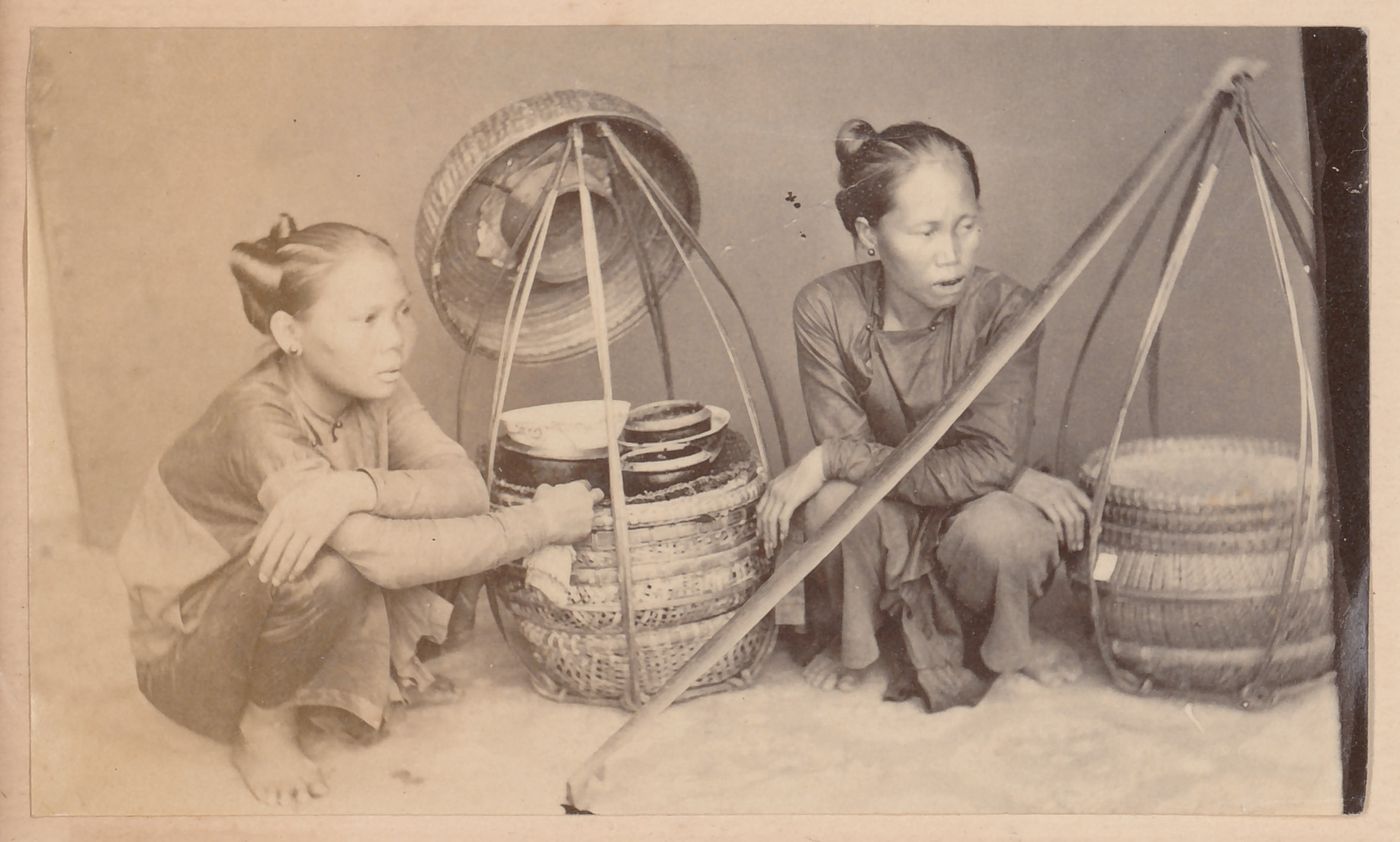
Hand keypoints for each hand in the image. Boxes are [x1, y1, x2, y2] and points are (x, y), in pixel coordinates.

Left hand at [249, 471, 375, 585]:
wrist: (339, 489)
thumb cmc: (313, 492)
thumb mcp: (290, 497)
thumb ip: (278, 513)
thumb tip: (264, 532)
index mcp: (281, 510)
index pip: (264, 535)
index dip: (257, 551)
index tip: (251, 563)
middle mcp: (291, 521)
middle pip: (275, 549)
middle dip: (267, 566)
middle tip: (262, 578)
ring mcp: (306, 529)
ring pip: (289, 555)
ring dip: (281, 571)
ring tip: (276, 582)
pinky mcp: (320, 535)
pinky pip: (306, 555)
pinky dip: (298, 568)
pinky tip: (293, 576)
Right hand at [531, 480, 603, 544]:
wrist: (542, 523)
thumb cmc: (542, 505)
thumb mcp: (545, 490)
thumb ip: (554, 490)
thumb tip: (551, 492)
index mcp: (578, 488)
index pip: (586, 485)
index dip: (580, 489)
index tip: (575, 494)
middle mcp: (587, 501)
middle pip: (598, 495)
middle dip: (594, 498)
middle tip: (584, 504)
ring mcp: (589, 516)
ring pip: (592, 515)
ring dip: (584, 517)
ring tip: (571, 522)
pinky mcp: (587, 530)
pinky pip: (585, 530)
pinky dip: (578, 531)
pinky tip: (568, 532)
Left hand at [755, 445, 826, 556]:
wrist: (817, 464)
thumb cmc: (807, 472)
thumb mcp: (790, 480)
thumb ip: (783, 491)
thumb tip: (784, 504)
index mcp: (771, 487)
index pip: (760, 509)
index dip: (759, 524)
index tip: (761, 535)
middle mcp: (773, 491)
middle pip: (763, 517)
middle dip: (764, 534)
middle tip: (767, 547)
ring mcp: (781, 495)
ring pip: (771, 520)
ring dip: (772, 535)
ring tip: (774, 546)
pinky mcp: (791, 499)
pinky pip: (782, 518)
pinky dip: (782, 529)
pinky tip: (784, 537)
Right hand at [1010, 467, 1091, 551]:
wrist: (1016, 476)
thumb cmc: (1035, 483)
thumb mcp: (1055, 485)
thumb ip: (1066, 496)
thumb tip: (1077, 516)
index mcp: (1070, 487)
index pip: (1088, 505)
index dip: (1092, 520)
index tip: (1094, 533)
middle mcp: (1065, 492)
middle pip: (1079, 516)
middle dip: (1081, 534)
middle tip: (1079, 546)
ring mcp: (1054, 497)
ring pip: (1070, 521)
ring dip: (1072, 536)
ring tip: (1071, 546)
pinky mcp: (1043, 502)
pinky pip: (1056, 521)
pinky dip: (1059, 532)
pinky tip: (1058, 540)